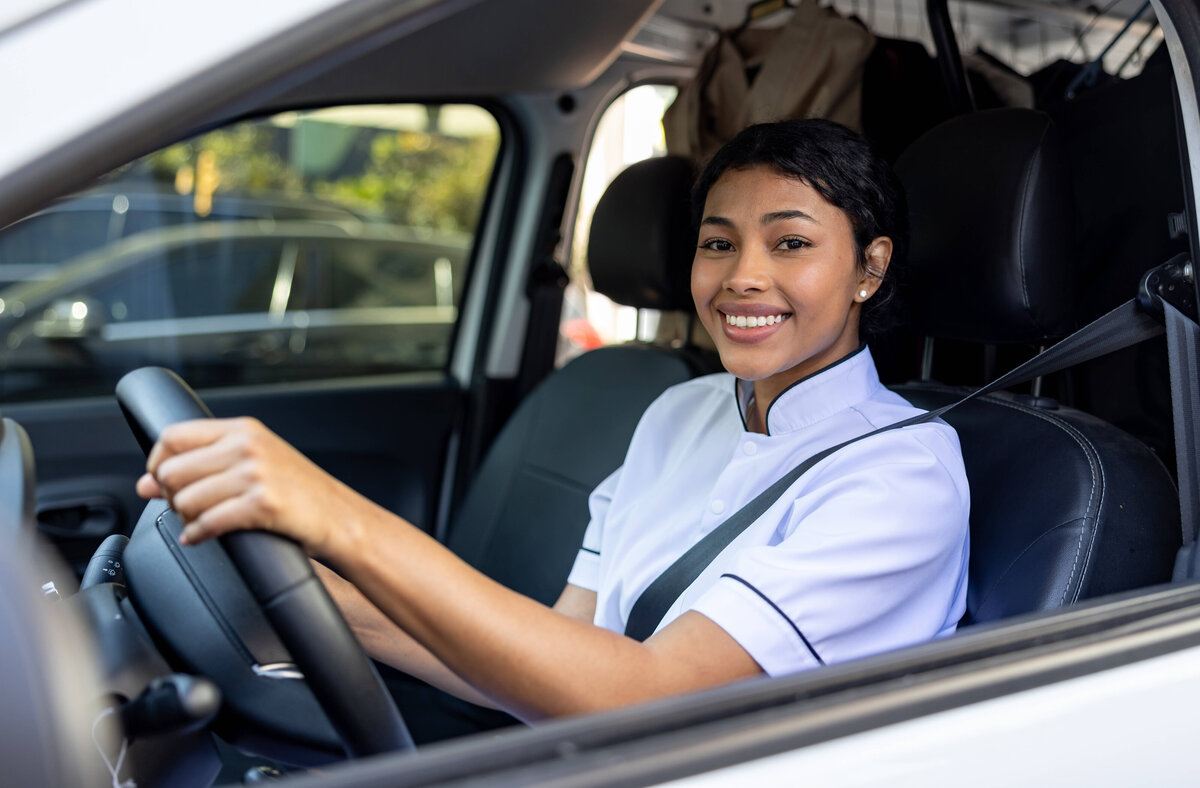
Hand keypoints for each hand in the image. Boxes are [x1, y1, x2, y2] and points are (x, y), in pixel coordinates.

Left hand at [136, 417, 360, 555]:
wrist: (341, 516)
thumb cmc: (300, 492)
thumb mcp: (257, 461)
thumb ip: (205, 464)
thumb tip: (146, 482)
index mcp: (244, 429)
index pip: (173, 436)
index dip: (157, 463)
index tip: (161, 482)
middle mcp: (248, 446)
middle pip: (172, 470)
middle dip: (169, 495)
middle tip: (183, 508)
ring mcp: (256, 475)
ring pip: (184, 500)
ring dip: (184, 518)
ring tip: (198, 522)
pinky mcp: (262, 505)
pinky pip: (206, 523)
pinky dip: (195, 535)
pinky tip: (200, 536)